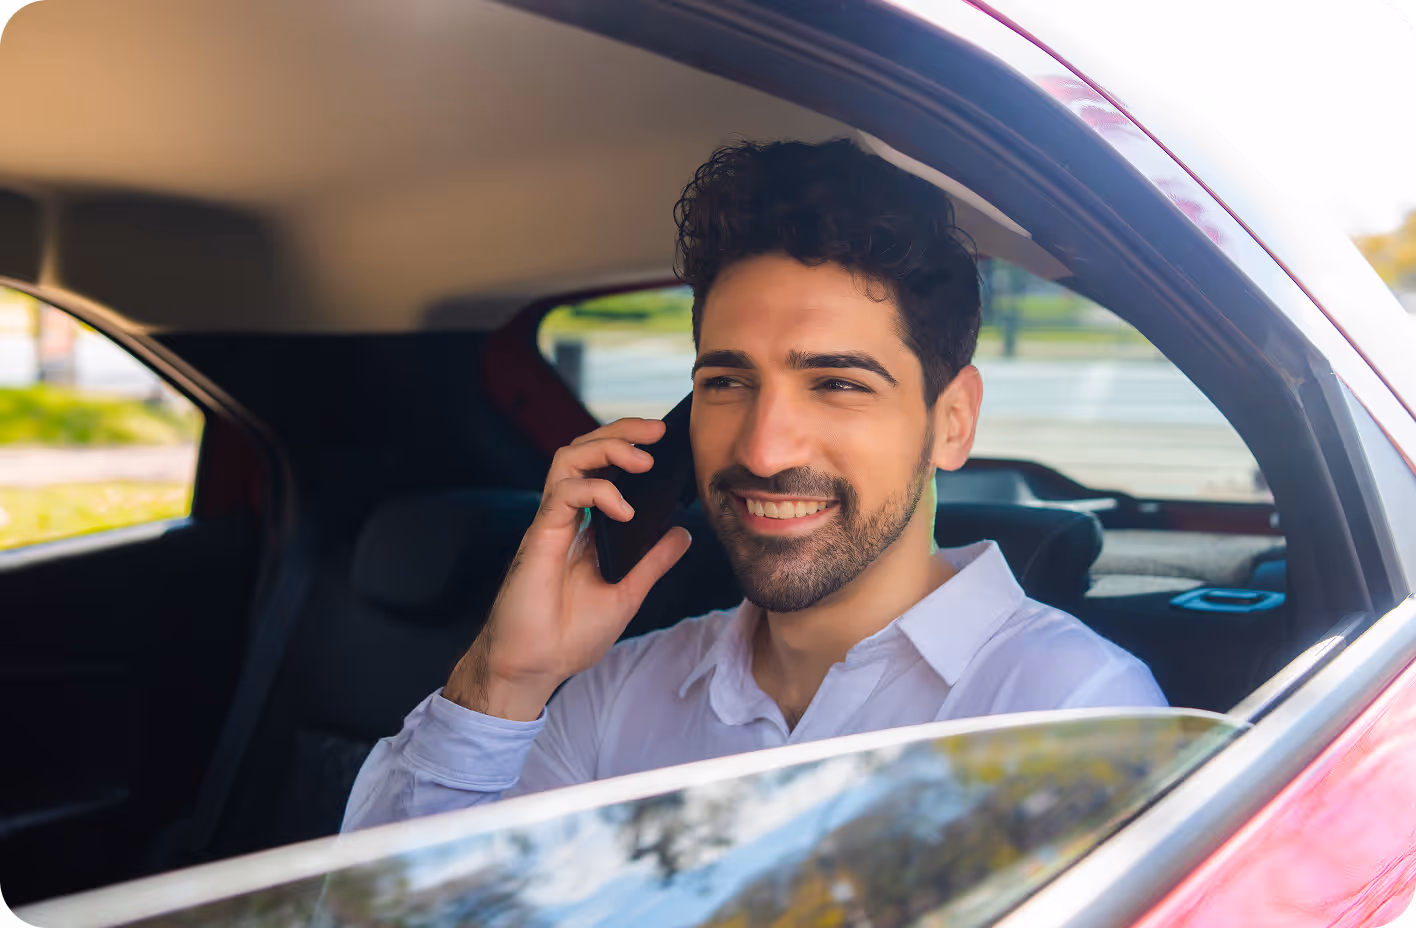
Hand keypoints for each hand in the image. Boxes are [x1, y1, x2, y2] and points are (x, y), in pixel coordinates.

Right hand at [444, 418, 691, 720]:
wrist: (533, 667)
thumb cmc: (568, 636)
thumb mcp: (627, 594)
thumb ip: (653, 561)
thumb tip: (683, 532)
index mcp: (584, 527)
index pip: (603, 468)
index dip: (629, 445)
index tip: (665, 440)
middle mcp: (566, 517)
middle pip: (585, 450)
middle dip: (621, 431)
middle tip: (659, 430)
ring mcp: (550, 523)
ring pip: (570, 458)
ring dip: (608, 448)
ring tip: (643, 459)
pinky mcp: (539, 536)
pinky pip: (564, 494)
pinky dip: (598, 491)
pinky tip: (625, 510)